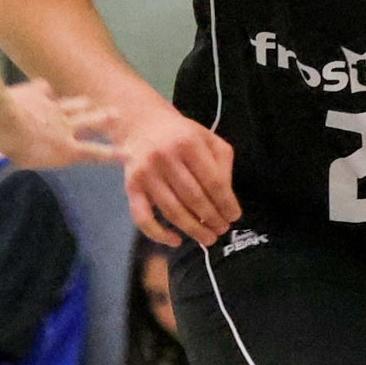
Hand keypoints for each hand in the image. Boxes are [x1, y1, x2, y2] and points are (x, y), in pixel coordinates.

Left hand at [0, 81, 122, 170]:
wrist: (2, 119)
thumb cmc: (12, 147)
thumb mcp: (27, 160)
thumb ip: (40, 153)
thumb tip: (41, 149)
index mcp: (66, 149)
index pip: (95, 154)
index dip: (113, 154)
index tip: (128, 154)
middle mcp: (65, 127)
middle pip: (91, 121)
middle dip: (105, 118)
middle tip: (117, 114)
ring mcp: (53, 107)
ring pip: (74, 104)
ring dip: (82, 103)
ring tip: (89, 101)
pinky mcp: (38, 93)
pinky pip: (43, 89)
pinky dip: (43, 90)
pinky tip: (42, 88)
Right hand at [118, 105, 240, 245]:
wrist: (142, 124)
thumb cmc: (180, 135)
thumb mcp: (207, 139)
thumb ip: (221, 163)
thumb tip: (226, 198)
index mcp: (188, 143)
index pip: (212, 181)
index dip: (226, 202)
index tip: (234, 216)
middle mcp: (165, 157)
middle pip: (193, 197)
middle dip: (211, 218)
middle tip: (222, 229)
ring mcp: (146, 174)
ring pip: (172, 209)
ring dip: (192, 229)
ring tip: (207, 238)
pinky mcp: (131, 187)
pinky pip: (142, 217)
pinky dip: (158, 233)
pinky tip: (175, 240)